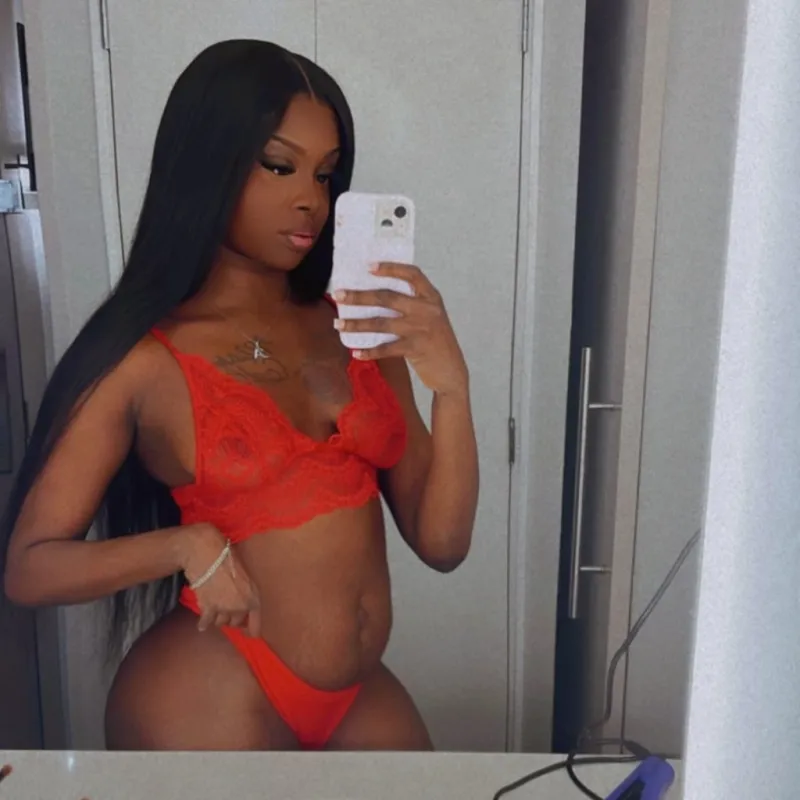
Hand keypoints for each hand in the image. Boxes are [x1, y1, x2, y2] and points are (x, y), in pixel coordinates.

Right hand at [180, 524, 260, 636]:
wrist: (208, 552)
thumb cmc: (227, 558)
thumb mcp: (245, 576)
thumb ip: (245, 594)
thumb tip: (240, 610)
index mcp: (254, 596)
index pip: (256, 625)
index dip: (250, 631)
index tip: (246, 634)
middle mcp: (242, 605)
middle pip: (235, 624)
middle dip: (230, 619)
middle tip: (224, 610)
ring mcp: (225, 608)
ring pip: (220, 623)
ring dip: (216, 618)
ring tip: (213, 606)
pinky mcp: (209, 608)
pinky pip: (206, 623)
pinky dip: (203, 623)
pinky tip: (202, 622)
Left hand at [333, 263, 468, 395]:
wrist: (451, 371)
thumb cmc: (436, 341)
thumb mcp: (430, 316)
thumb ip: (412, 305)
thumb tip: (374, 297)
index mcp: (431, 297)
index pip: (412, 274)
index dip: (391, 268)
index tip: (369, 266)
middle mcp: (427, 309)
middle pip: (387, 298)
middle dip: (359, 296)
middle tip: (338, 295)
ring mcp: (421, 329)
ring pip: (381, 323)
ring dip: (357, 324)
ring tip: (338, 324)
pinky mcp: (415, 348)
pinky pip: (386, 348)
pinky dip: (369, 351)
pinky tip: (356, 353)